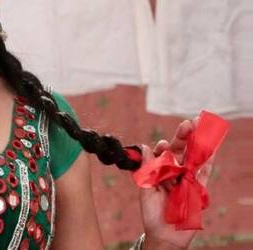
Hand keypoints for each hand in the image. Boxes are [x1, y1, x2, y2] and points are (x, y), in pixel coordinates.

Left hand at [139, 118, 213, 249]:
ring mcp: (187, 178)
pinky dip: (208, 159)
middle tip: (189, 122)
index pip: (163, 153)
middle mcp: (174, 172)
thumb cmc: (152, 213)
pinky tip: (211, 146)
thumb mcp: (145, 189)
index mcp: (160, 170)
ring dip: (198, 141)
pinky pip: (204, 172)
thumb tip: (145, 147)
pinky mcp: (198, 188)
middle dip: (184, 136)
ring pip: (193, 157)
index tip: (162, 145)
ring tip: (201, 125)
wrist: (164, 235)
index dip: (163, 147)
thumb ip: (147, 168)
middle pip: (180, 150)